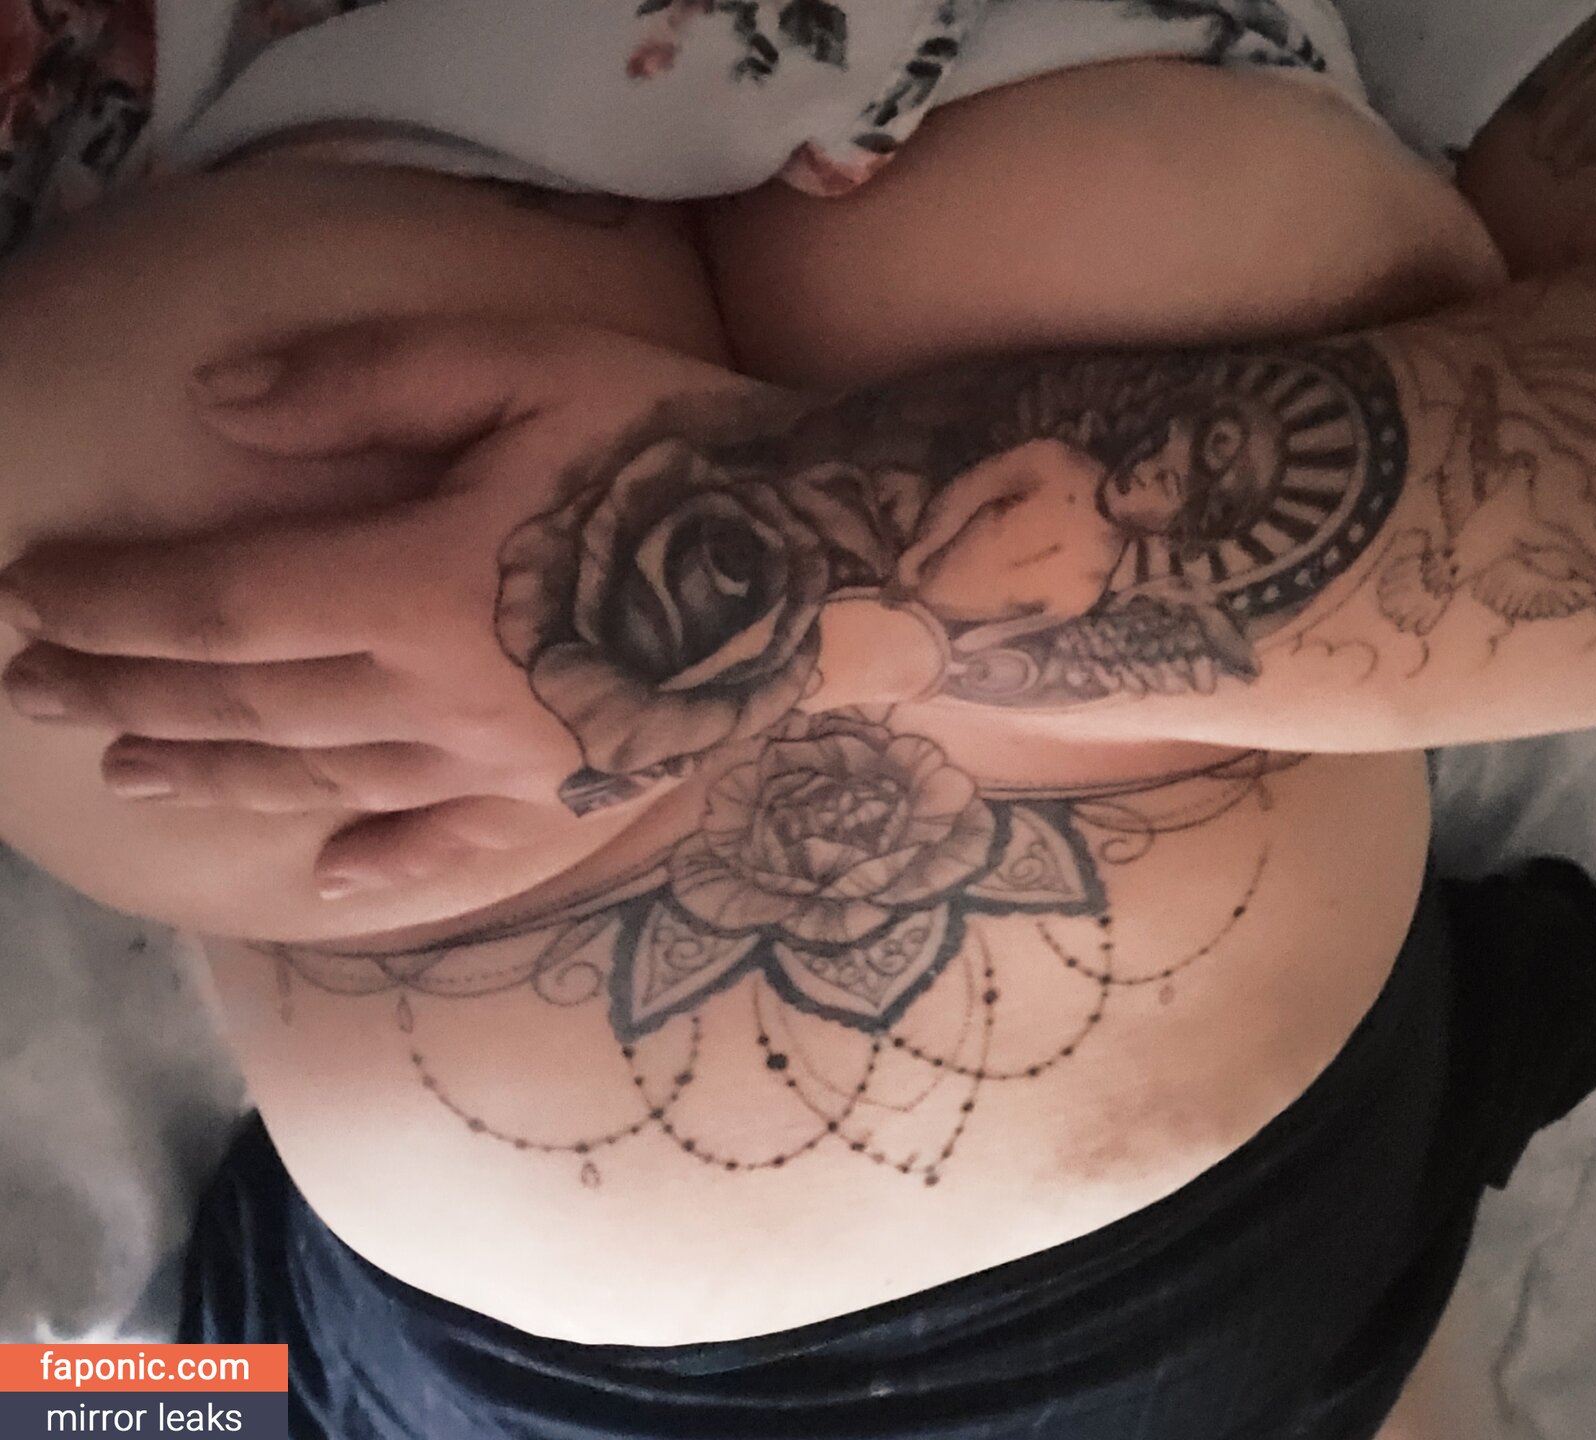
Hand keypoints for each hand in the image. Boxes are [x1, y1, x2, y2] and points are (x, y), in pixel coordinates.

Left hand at [0, 319, 772, 896]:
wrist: (837, 559)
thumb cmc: (684, 446)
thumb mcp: (528, 365)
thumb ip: (367, 381)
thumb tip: (217, 407)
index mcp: (421, 582)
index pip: (224, 602)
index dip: (114, 603)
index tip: (31, 592)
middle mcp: (441, 696)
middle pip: (251, 700)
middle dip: (130, 689)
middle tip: (33, 686)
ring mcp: (504, 766)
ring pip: (324, 779)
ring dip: (216, 773)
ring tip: (130, 771)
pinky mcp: (570, 799)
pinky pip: (457, 849)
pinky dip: (383, 868)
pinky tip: (323, 882)